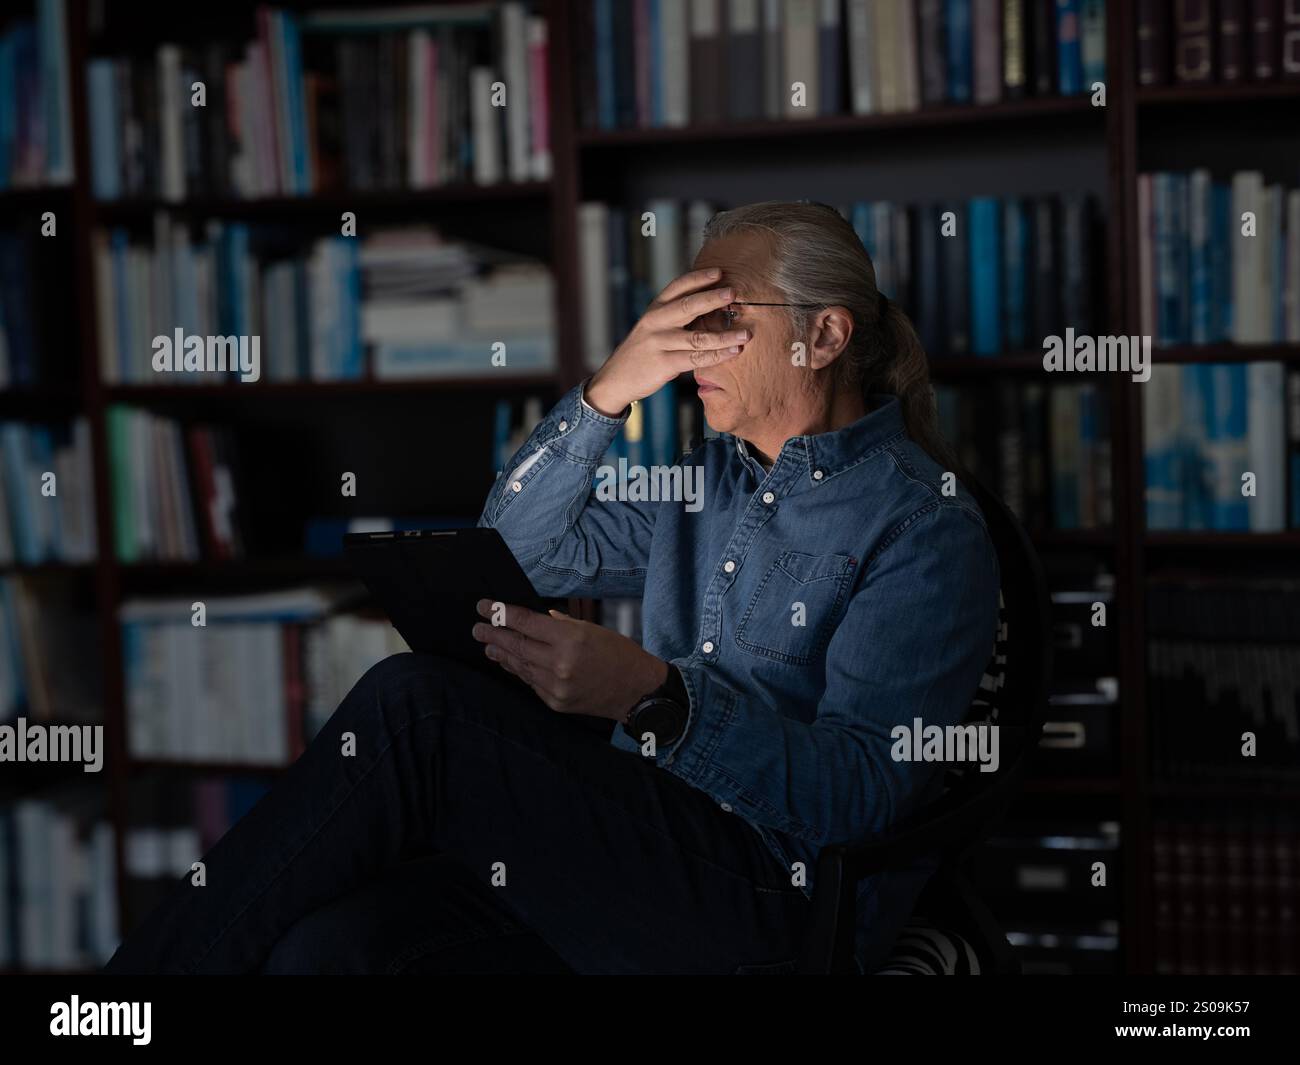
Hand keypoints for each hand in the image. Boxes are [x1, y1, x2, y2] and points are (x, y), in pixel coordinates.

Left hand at [471, 600, 668, 719]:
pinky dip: (518, 670)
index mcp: (570, 639)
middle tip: (477, 628)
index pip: (525, 623)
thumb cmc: (619, 654)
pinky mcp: (556, 702)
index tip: (484, 607)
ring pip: (519, 666)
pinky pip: (530, 682)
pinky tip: (510, 662)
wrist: (637, 690)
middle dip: (493, 634)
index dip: (501, 613)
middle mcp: (560, 663)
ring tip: (487, 645)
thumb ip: (559, 624)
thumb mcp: (591, 629)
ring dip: (501, 654)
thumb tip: (534, 620)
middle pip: (516, 645)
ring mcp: (556, 686)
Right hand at [583, 267, 750, 415]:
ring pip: (697, 337)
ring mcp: (659, 343)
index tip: (719, 272)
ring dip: (724, 336)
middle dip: (712, 298)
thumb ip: (676, 315)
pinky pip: (696, 359)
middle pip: (688, 306)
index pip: (678, 286)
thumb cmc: (643, 351)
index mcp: (655, 308)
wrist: (617, 378)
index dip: (699, 278)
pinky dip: (717, 356)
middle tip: (733, 292)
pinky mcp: (663, 364)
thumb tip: (712, 302)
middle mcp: (656, 322)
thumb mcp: (654, 326)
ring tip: (745, 334)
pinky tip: (733, 352)